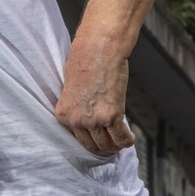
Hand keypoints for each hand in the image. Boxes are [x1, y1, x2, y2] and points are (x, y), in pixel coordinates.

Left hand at [54, 40, 134, 156]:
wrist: (98, 49)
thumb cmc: (86, 61)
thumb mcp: (72, 89)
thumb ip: (77, 107)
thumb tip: (88, 117)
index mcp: (63, 114)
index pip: (77, 139)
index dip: (91, 141)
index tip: (99, 140)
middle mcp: (76, 120)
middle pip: (92, 146)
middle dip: (104, 146)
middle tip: (113, 143)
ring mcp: (93, 120)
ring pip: (107, 145)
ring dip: (116, 145)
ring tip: (122, 139)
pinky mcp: (111, 116)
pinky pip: (121, 138)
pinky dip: (127, 140)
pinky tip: (130, 137)